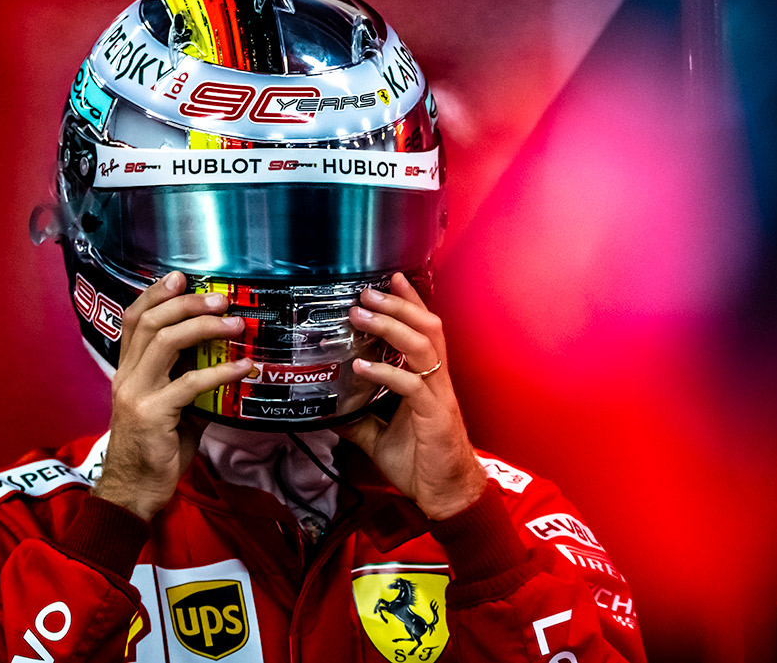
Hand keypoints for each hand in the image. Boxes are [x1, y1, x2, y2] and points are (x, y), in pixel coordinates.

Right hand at [91, 271, 255, 520]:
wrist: (133, 492)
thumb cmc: (156, 450)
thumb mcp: (173, 408)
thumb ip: (190, 382)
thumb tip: (227, 362)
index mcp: (128, 370)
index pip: (134, 320)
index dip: (155, 295)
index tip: (181, 278)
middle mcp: (127, 376)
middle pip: (150, 323)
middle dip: (186, 304)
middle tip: (220, 298)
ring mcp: (137, 394)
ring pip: (165, 344)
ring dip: (203, 328)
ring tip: (235, 324)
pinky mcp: (153, 415)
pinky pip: (190, 384)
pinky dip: (221, 372)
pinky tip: (244, 368)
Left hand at [339, 272, 488, 520]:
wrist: (447, 497)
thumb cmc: (422, 465)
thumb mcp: (379, 438)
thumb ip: (359, 420)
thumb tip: (329, 410)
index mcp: (428, 381)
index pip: (424, 330)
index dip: (410, 302)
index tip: (392, 278)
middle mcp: (437, 382)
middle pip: (427, 328)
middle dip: (398, 305)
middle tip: (367, 291)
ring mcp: (438, 397)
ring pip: (424, 347)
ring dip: (392, 327)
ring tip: (362, 314)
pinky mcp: (435, 416)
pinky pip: (412, 385)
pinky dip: (386, 372)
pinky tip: (362, 367)